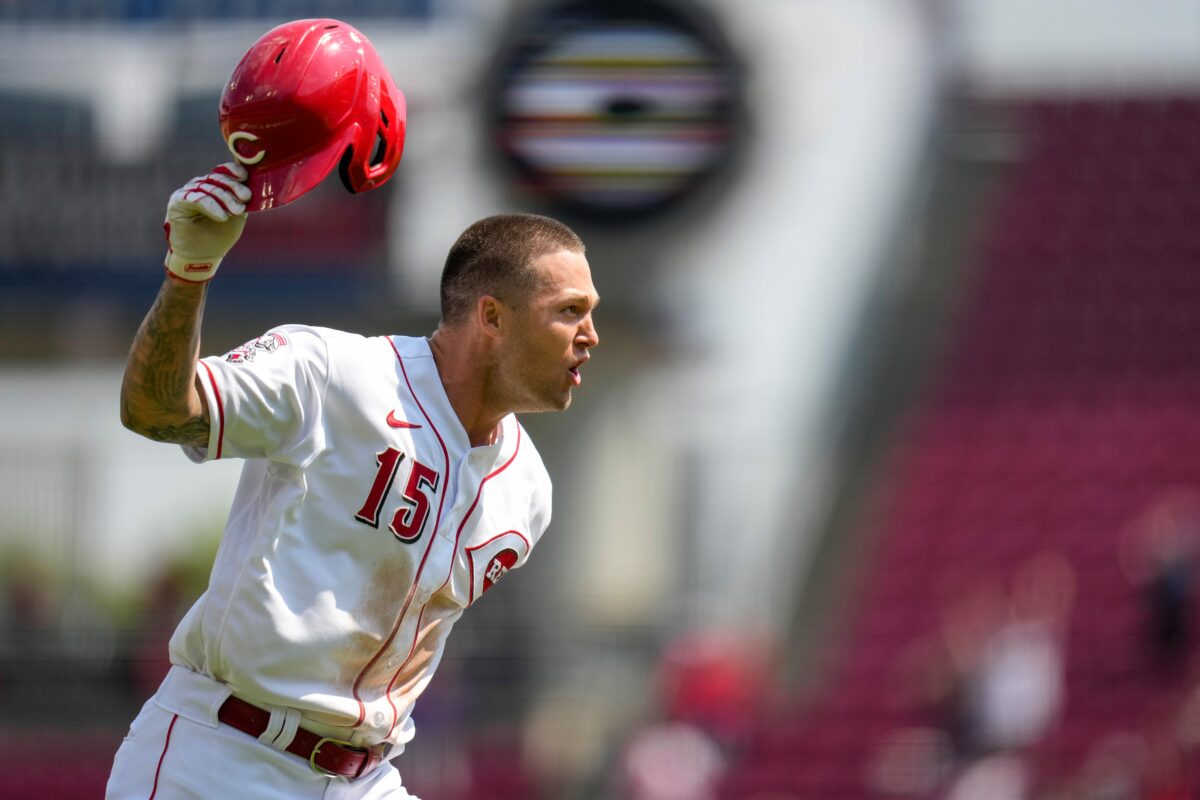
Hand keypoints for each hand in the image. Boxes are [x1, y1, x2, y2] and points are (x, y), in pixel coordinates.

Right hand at [163, 162, 251, 281]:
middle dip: (233, 187)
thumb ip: (242, 201)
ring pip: (207, 187)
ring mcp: (188, 192)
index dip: (234, 171)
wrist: (203, 256)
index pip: (224, 171)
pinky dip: (210, 205)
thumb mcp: (237, 216)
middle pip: (217, 178)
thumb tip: (252, 188)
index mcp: (215, 186)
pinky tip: (222, 216)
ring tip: (237, 211)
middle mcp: (200, 186)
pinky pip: (194, 198)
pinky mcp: (177, 202)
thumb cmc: (220, 235)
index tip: (245, 177)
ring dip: (224, 198)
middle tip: (246, 197)